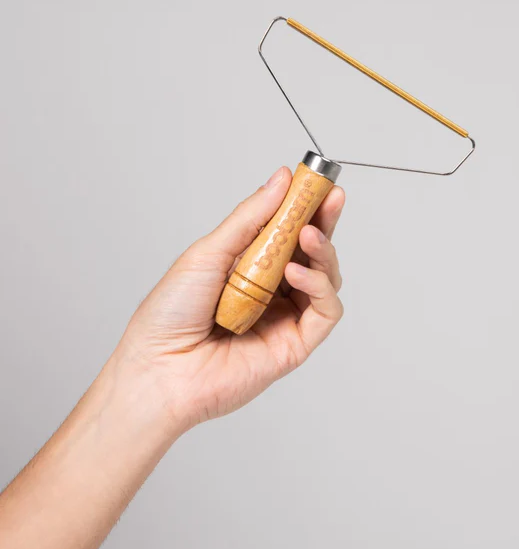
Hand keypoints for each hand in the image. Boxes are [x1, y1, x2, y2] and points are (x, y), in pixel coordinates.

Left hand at [115, 166, 344, 433]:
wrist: (158, 369)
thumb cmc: (171, 313)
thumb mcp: (209, 252)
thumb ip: (251, 217)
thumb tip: (281, 179)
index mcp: (250, 266)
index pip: (288, 231)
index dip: (307, 206)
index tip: (319, 181)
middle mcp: (271, 290)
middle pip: (312, 252)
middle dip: (325, 222)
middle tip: (331, 197)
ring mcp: (284, 318)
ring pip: (326, 279)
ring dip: (323, 252)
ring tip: (307, 235)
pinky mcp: (295, 344)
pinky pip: (325, 312)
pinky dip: (318, 287)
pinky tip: (295, 272)